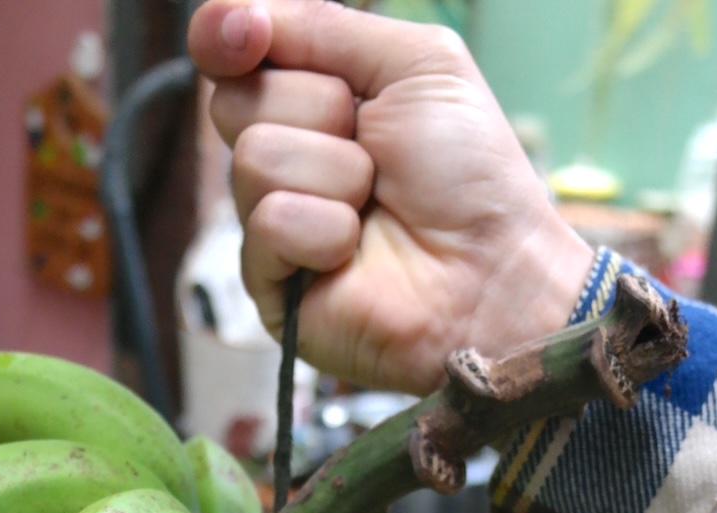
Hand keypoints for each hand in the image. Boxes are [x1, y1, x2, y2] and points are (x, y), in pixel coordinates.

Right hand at [188, 0, 592, 394]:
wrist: (491, 273)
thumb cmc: (470, 177)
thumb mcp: (419, 65)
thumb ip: (329, 27)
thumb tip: (242, 14)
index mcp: (317, 96)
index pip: (234, 54)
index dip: (225, 35)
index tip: (245, 32)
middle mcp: (287, 155)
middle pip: (236, 100)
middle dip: (318, 111)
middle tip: (375, 149)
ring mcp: (274, 220)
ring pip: (252, 159)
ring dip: (334, 174)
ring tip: (374, 205)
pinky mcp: (270, 283)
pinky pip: (267, 224)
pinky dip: (324, 230)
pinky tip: (353, 253)